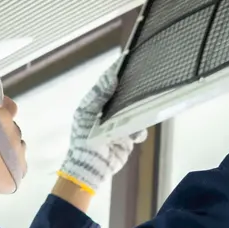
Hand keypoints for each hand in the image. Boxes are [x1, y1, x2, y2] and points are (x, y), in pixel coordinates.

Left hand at [58, 63, 146, 193]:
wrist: (89, 169)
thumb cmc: (83, 142)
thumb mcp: (87, 116)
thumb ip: (99, 96)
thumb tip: (112, 77)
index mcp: (96, 104)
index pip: (108, 82)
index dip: (117, 71)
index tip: (128, 58)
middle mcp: (109, 111)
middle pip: (125, 94)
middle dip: (133, 90)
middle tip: (145, 82)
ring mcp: (119, 124)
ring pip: (135, 111)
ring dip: (138, 112)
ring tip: (141, 112)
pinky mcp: (127, 137)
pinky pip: (139, 129)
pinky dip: (139, 130)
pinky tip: (134, 135)